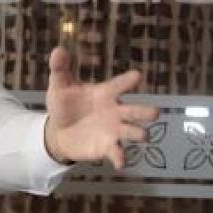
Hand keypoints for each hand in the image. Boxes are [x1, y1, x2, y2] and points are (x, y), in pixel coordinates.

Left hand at [43, 46, 158, 168]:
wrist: (58, 131)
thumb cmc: (64, 104)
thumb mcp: (59, 85)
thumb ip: (60, 68)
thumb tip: (57, 49)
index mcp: (105, 93)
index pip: (118, 85)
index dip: (127, 81)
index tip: (138, 76)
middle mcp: (115, 111)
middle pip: (135, 110)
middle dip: (145, 111)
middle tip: (155, 112)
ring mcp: (114, 130)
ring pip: (133, 132)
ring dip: (139, 133)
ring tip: (142, 135)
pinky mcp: (107, 147)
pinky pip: (118, 153)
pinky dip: (120, 158)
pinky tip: (120, 163)